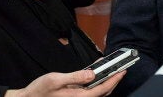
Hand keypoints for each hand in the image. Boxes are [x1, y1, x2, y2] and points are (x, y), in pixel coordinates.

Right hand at [6, 69, 123, 96]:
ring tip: (112, 70)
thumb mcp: (55, 80)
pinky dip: (97, 83)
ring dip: (106, 82)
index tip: (122, 71)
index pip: (103, 89)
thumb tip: (92, 74)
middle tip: (121, 69)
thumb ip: (75, 77)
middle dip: (114, 81)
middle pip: (103, 92)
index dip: (114, 80)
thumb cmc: (40, 90)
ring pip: (98, 92)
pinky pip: (91, 91)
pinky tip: (96, 73)